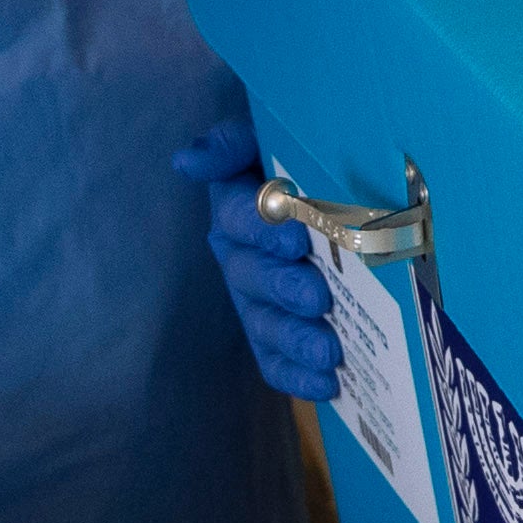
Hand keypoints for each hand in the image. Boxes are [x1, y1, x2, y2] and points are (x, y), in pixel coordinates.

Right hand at [173, 120, 343, 401]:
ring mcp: (257, 302)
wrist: (334, 194)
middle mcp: (240, 259)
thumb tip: (188, 161)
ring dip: (295, 339)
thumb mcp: (264, 138)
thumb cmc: (297, 163)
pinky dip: (299, 377)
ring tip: (329, 349)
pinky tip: (331, 384)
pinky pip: (277, 361)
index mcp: (235, 208)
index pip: (235, 217)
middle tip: (318, 296)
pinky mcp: (277, 338)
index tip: (296, 236)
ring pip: (265, 325)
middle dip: (284, 288)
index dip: (262, 229)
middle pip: (252, 277)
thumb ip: (231, 144)